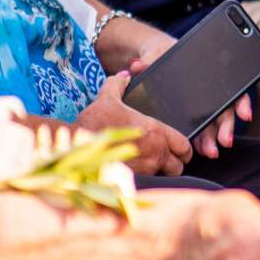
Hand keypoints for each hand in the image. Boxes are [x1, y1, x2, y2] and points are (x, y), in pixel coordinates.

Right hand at [76, 71, 192, 176]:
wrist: (76, 146)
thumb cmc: (94, 122)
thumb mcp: (107, 98)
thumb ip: (118, 84)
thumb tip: (124, 76)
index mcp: (156, 132)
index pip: (184, 145)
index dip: (183, 149)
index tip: (178, 149)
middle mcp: (155, 152)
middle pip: (178, 166)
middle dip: (173, 164)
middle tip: (165, 160)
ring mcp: (144, 169)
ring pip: (163, 177)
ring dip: (160, 173)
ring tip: (149, 166)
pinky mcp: (132, 182)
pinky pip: (148, 184)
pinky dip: (146, 180)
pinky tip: (135, 174)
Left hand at [120, 43, 252, 160]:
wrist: (154, 58)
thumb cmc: (161, 54)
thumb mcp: (156, 54)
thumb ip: (149, 60)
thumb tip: (137, 65)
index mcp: (209, 75)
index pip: (233, 88)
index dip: (241, 102)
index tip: (244, 114)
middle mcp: (210, 93)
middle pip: (224, 111)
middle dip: (227, 128)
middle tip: (224, 141)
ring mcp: (201, 106)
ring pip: (213, 124)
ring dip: (213, 139)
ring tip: (210, 152)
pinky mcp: (190, 117)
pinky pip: (200, 130)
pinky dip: (201, 140)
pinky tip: (199, 150)